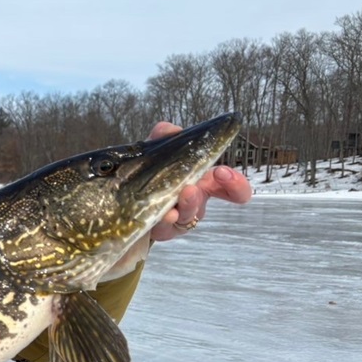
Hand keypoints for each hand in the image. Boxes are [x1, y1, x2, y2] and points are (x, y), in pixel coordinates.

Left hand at [146, 122, 252, 241]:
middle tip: (214, 176)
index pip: (231, 188)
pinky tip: (165, 214)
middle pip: (215, 201)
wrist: (126, 200)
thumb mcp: (158, 153)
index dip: (236, 184)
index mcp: (202, 183)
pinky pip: (167, 229)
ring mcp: (179, 219)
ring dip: (189, 203)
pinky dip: (166, 220)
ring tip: (187, 191)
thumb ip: (164, 137)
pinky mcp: (162, 231)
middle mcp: (195, 202)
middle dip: (216, 192)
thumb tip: (169, 130)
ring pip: (189, 215)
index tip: (223, 173)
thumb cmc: (151, 175)